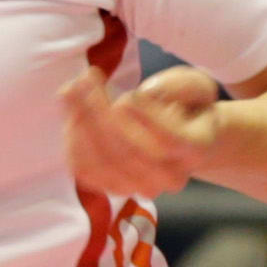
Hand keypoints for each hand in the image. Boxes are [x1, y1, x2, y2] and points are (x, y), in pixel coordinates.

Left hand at [63, 62, 224, 199]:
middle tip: (88, 79)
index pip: (169, 140)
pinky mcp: (112, 187)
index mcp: (194, 149)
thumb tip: (147, 93)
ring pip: (102, 162)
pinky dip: (73, 138)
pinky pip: (85, 169)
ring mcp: (139, 187)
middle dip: (102, 111)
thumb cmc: (188, 107)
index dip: (146, 117)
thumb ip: (180, 85)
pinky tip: (71, 109)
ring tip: (73, 88)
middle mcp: (169, 177)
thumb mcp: (195, 85)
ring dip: (81, 121)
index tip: (129, 93)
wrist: (180, 140)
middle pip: (129, 152)